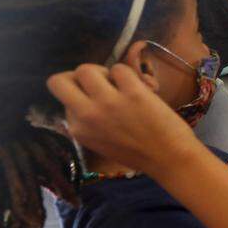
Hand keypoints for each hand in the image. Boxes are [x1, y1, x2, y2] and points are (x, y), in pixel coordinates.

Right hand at [46, 64, 199, 175]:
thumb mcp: (100, 142)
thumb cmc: (138, 152)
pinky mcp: (132, 92)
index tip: (95, 99)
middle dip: (76, 77)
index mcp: (77, 130)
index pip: (63, 99)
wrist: (169, 159)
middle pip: (58, 81)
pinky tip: (138, 86)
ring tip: (117, 83)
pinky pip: (119, 68)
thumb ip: (87, 122)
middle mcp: (87, 115)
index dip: (79, 94)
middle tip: (97, 83)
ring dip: (102, 72)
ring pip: (86, 69)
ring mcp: (108, 102)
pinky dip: (128, 74)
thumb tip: (83, 97)